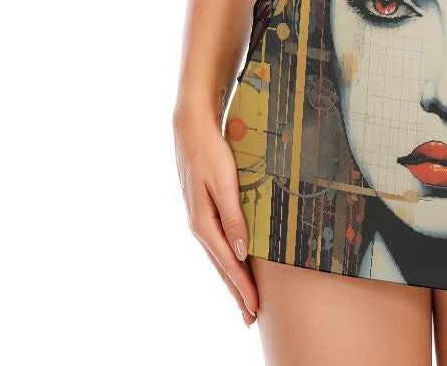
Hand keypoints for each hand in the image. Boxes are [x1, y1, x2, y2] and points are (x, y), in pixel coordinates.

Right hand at [174, 107, 258, 326]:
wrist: (191, 129)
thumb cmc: (211, 151)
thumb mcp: (225, 182)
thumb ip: (234, 217)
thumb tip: (242, 252)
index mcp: (203, 223)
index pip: (228, 263)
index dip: (242, 287)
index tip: (255, 308)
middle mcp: (199, 226)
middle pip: (221, 267)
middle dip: (236, 292)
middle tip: (251, 318)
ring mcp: (199, 219)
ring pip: (218, 257)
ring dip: (231, 279)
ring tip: (244, 300)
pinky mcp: (202, 211)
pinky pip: (217, 243)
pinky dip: (226, 260)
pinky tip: (233, 264)